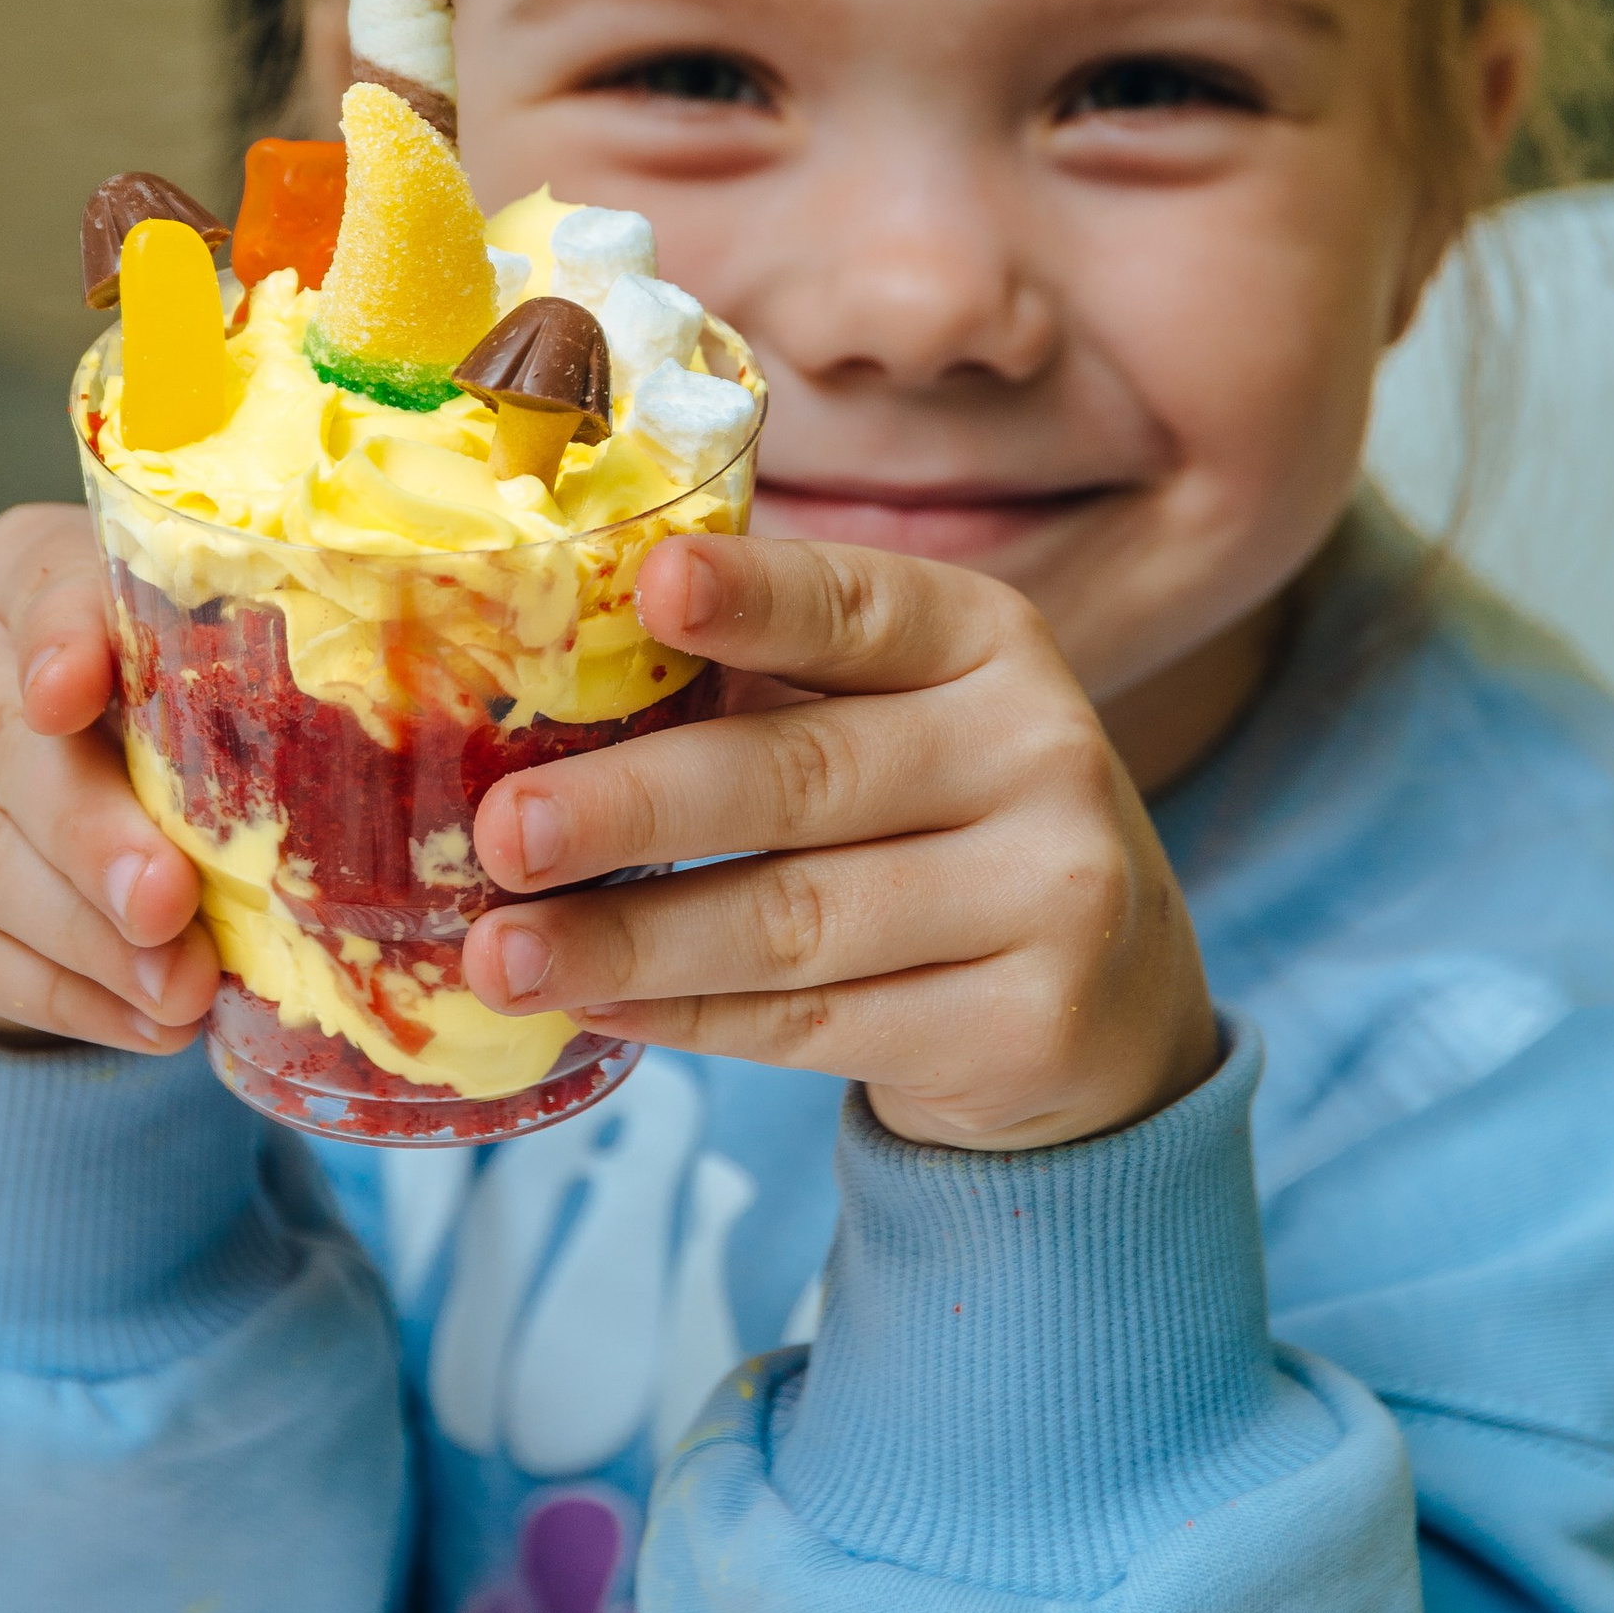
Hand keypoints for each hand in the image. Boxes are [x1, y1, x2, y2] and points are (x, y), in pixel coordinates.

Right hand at [0, 506, 217, 1055]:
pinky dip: (53, 994)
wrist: (32, 811)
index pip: (40, 585)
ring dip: (85, 940)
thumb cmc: (143, 723)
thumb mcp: (185, 689)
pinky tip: (136, 1021)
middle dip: (91, 836)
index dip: (63, 640)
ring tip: (180, 992)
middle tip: (171, 906)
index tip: (73, 696)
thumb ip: (220, 713)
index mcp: (17, 568)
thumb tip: (307, 818)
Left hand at [463, 537, 1220, 1150]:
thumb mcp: (892, 717)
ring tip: (501, 954)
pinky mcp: (1029, 1025)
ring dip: (630, 941)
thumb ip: (759, 685)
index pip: (857, 606)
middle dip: (637, 807)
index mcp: (984, 639)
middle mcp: (1040, 750)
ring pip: (799, 922)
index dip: (754, 597)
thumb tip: (540, 687)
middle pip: (805, 778)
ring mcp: (1051, 893)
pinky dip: (691, 1019)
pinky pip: (820, 1024)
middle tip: (508, 831)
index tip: (651, 587)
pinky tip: (597, 1007)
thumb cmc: (937, 821)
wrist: (1112, 994)